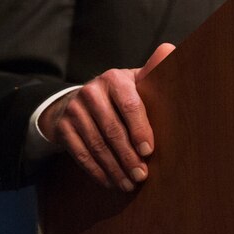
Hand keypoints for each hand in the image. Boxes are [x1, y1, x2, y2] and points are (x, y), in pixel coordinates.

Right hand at [38, 43, 174, 190]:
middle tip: (142, 175)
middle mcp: (91, 92)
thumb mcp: (136, 81)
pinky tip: (111, 182)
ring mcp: (74, 110)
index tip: (149, 151)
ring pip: (96, 145)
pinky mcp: (62, 128)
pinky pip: (81, 154)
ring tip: (130, 184)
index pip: (129, 105)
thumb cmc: (121, 93)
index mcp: (114, 78)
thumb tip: (170, 49)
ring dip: (114, 168)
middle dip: (128, 156)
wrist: (81, 101)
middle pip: (112, 129)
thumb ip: (153, 70)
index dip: (139, 129)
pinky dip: (98, 171)